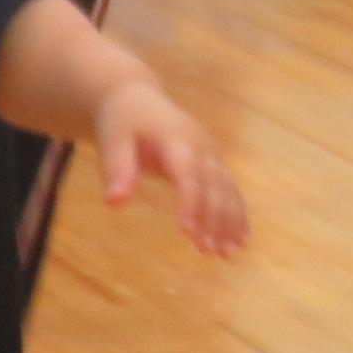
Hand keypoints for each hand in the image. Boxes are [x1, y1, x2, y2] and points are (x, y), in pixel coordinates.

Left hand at [91, 79, 248, 257]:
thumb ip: (116, 169)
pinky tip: (240, 241)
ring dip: (230, 222)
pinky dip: (237, 215)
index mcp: (177, 138)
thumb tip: (115, 203)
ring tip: (227, 254)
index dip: (190, 201)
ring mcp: (212, 154)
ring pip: (227, 190)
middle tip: (208, 251)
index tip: (187, 232)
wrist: (138, 99)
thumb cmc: (122, 122)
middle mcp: (202, 145)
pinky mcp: (215, 163)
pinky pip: (231, 190)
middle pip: (213, 185)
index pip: (188, 173)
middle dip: (213, 219)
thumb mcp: (112, 140)